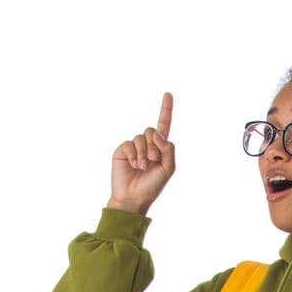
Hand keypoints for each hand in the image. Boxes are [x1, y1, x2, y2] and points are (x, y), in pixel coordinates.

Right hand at [108, 91, 175, 213]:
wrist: (134, 198)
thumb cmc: (152, 186)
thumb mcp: (168, 168)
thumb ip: (168, 149)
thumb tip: (157, 134)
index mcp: (160, 148)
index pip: (163, 126)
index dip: (166, 110)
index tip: (168, 94)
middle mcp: (146, 145)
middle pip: (152, 130)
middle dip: (154, 145)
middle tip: (152, 160)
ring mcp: (133, 147)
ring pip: (141, 137)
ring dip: (143, 153)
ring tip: (141, 167)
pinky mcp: (122, 150)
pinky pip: (129, 143)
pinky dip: (133, 154)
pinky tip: (132, 165)